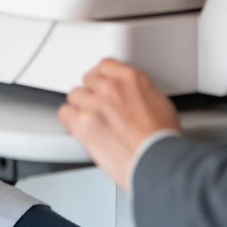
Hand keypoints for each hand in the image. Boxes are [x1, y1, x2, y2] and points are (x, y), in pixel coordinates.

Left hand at [58, 59, 180, 188]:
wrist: (156, 161)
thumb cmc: (161, 140)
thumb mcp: (160, 103)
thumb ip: (140, 92)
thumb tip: (133, 95)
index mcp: (131, 79)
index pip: (105, 65)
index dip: (102, 77)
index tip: (101, 85)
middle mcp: (111, 87)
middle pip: (88, 80)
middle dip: (93, 94)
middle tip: (98, 108)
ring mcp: (95, 104)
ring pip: (75, 95)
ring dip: (81, 107)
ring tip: (90, 120)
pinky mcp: (83, 124)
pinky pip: (65, 113)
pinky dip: (70, 120)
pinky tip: (78, 127)